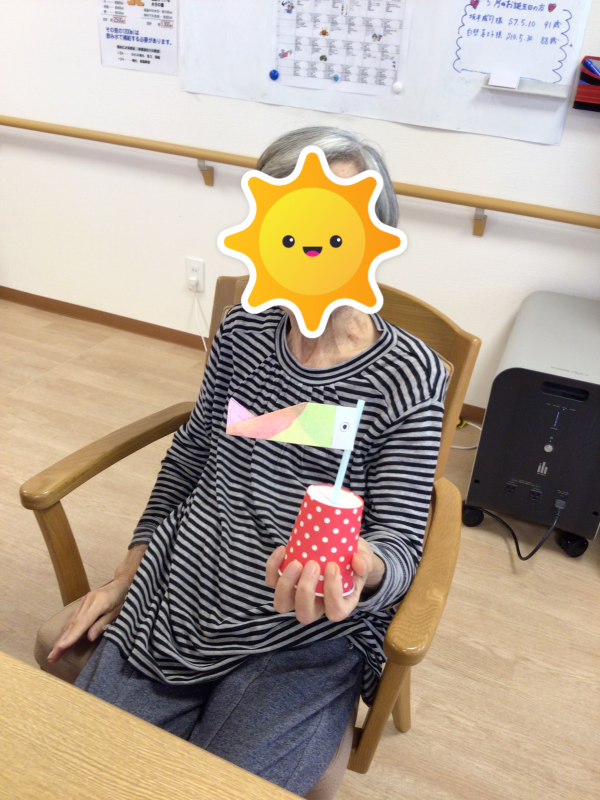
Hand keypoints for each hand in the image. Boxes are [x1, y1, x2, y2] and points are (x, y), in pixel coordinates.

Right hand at [47, 543, 146, 663]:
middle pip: (73, 624)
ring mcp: (84, 601)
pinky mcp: (83, 602)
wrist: (123, 582)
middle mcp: (88, 601)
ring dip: (61, 638)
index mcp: (99, 603)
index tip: (61, 647)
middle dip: (61, 641)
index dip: (71, 636)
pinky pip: (74, 618)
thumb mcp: (118, 612)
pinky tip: (61, 639)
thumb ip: (102, 624)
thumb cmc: (124, 599)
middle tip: (52, 657)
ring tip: (53, 653)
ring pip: (71, 621)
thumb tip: (88, 638)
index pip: (83, 623)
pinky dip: (67, 630)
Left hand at [266, 537, 384, 624]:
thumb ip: (365, 561)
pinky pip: (272, 582)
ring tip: (295, 562)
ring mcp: (298, 596)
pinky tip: (282, 550)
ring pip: (283, 604)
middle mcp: (317, 605)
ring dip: (286, 585)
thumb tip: (358, 563)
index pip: (335, 611)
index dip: (332, 593)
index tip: (332, 566)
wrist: (341, 551)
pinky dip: (273, 568)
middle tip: (313, 564)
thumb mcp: (365, 558)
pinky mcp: (286, 583)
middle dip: (305, 591)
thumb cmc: (353, 559)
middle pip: (305, 614)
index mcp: (341, 604)